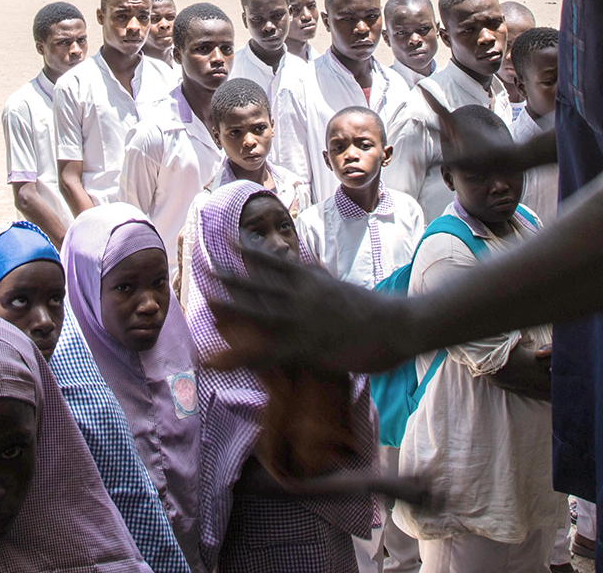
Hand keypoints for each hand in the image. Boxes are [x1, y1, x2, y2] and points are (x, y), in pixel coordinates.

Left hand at [208, 248, 426, 372]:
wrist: (397, 324)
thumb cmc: (372, 309)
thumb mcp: (339, 284)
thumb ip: (316, 274)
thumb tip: (299, 260)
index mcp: (311, 279)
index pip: (274, 261)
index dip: (250, 250)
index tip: (229, 239)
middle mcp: (301, 295)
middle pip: (258, 283)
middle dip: (231, 277)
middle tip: (205, 269)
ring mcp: (302, 320)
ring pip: (257, 311)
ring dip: (231, 307)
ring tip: (207, 303)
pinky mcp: (306, 347)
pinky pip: (265, 354)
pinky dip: (240, 359)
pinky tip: (221, 363)